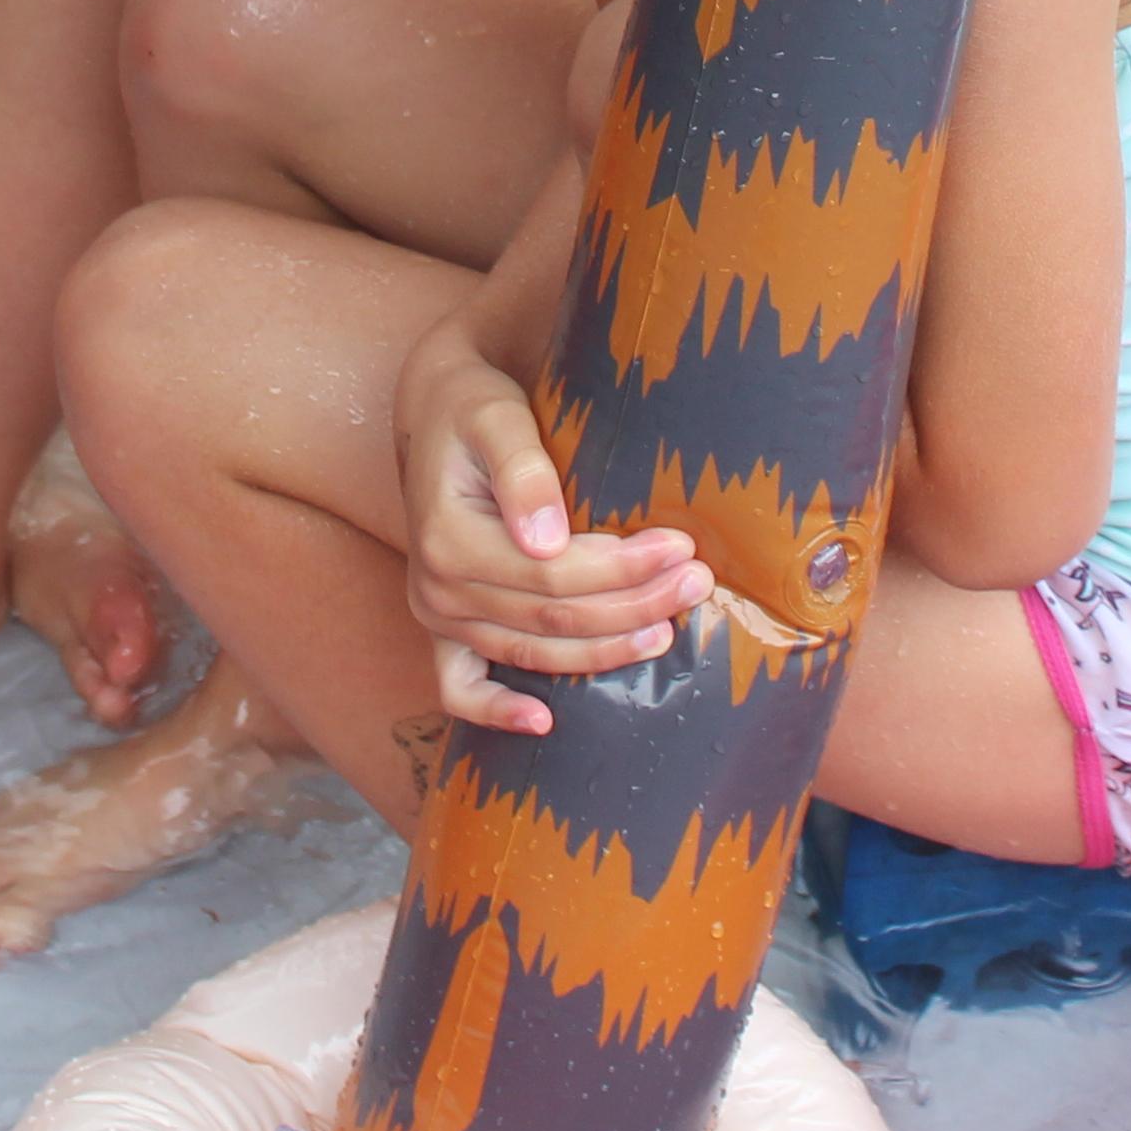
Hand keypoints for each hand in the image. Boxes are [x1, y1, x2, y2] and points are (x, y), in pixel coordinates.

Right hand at [394, 331, 707, 739]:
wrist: (434, 413)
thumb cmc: (473, 408)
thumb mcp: (496, 417)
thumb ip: (522, 472)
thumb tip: (547, 539)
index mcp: (447, 541)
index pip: (553, 575)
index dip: (622, 571)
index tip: (681, 548)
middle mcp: (436, 589)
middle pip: (553, 618)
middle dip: (633, 606)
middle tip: (695, 584)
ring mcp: (438, 616)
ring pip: (533, 653)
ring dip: (604, 649)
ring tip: (667, 630)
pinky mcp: (443, 627)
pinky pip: (460, 687)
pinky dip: (497, 712)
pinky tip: (545, 722)